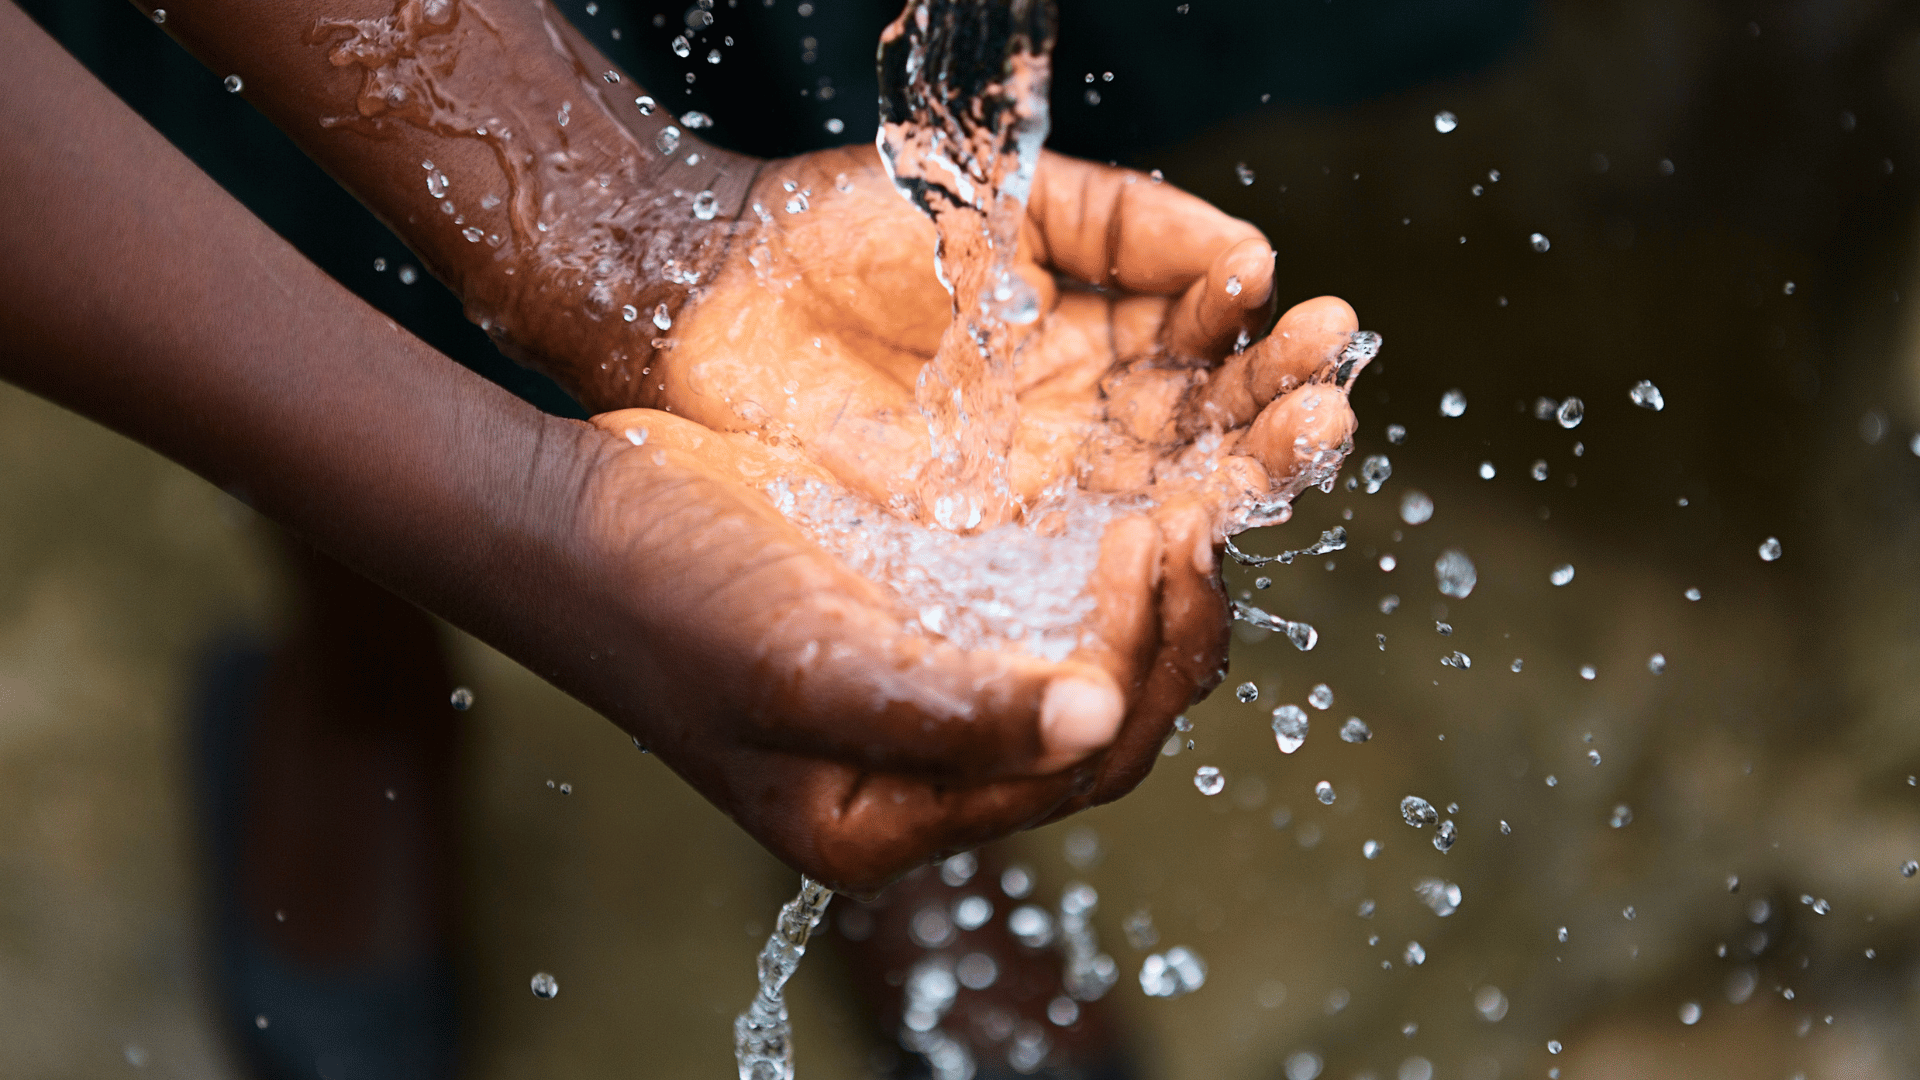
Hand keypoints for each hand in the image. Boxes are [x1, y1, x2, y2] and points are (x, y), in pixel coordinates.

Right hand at [556, 146, 1364, 892]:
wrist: (571, 515)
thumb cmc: (661, 598)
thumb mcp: (798, 659)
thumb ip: (947, 706)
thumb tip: (1094, 712)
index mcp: (899, 816)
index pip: (1082, 762)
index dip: (1146, 659)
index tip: (1161, 537)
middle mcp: (936, 764)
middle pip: (1111, 711)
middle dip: (1179, 613)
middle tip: (1210, 502)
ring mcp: (942, 683)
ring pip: (1100, 640)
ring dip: (1168, 565)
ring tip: (1215, 472)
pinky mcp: (937, 607)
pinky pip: (1060, 583)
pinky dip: (1114, 526)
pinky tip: (1146, 465)